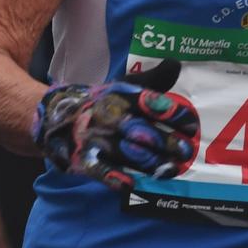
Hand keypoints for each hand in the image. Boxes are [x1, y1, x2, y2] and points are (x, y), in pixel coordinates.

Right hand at [33, 59, 200, 191]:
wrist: (56, 117)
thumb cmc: (101, 103)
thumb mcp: (122, 87)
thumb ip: (152, 81)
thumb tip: (176, 63)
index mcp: (118, 96)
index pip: (149, 103)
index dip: (172, 114)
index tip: (192, 125)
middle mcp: (108, 116)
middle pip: (141, 130)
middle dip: (166, 142)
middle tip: (186, 151)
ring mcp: (96, 138)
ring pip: (127, 153)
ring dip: (151, 163)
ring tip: (171, 169)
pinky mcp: (85, 159)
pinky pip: (104, 171)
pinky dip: (120, 179)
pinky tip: (135, 183)